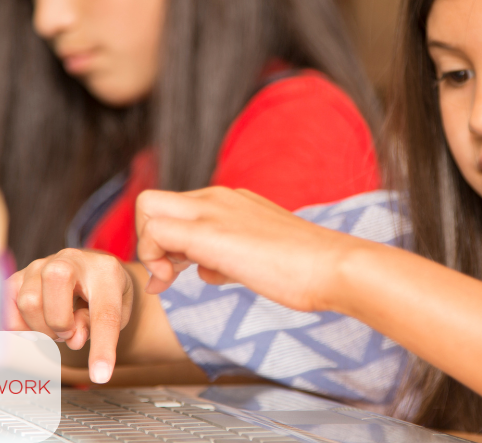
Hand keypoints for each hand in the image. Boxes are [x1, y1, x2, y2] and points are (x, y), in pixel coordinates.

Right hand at [4, 248, 133, 383]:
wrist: (90, 275)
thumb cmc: (104, 295)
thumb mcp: (116, 312)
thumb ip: (98, 327)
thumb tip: (74, 338)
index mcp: (105, 270)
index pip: (104, 312)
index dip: (102, 347)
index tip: (101, 375)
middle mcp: (70, 259)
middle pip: (55, 282)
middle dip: (61, 321)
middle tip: (70, 332)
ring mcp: (40, 266)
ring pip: (29, 301)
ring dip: (44, 329)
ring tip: (57, 327)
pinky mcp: (17, 279)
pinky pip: (8, 311)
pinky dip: (22, 329)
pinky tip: (38, 325)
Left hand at [135, 187, 363, 311]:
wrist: (333, 266)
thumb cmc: (304, 269)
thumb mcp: (259, 258)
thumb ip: (228, 259)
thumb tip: (206, 270)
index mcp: (232, 201)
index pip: (178, 209)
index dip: (168, 242)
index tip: (178, 273)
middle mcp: (219, 198)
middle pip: (153, 201)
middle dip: (150, 240)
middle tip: (168, 276)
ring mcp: (213, 210)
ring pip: (148, 207)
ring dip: (149, 248)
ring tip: (170, 280)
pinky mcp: (209, 232)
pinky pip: (155, 231)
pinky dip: (152, 258)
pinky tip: (172, 282)